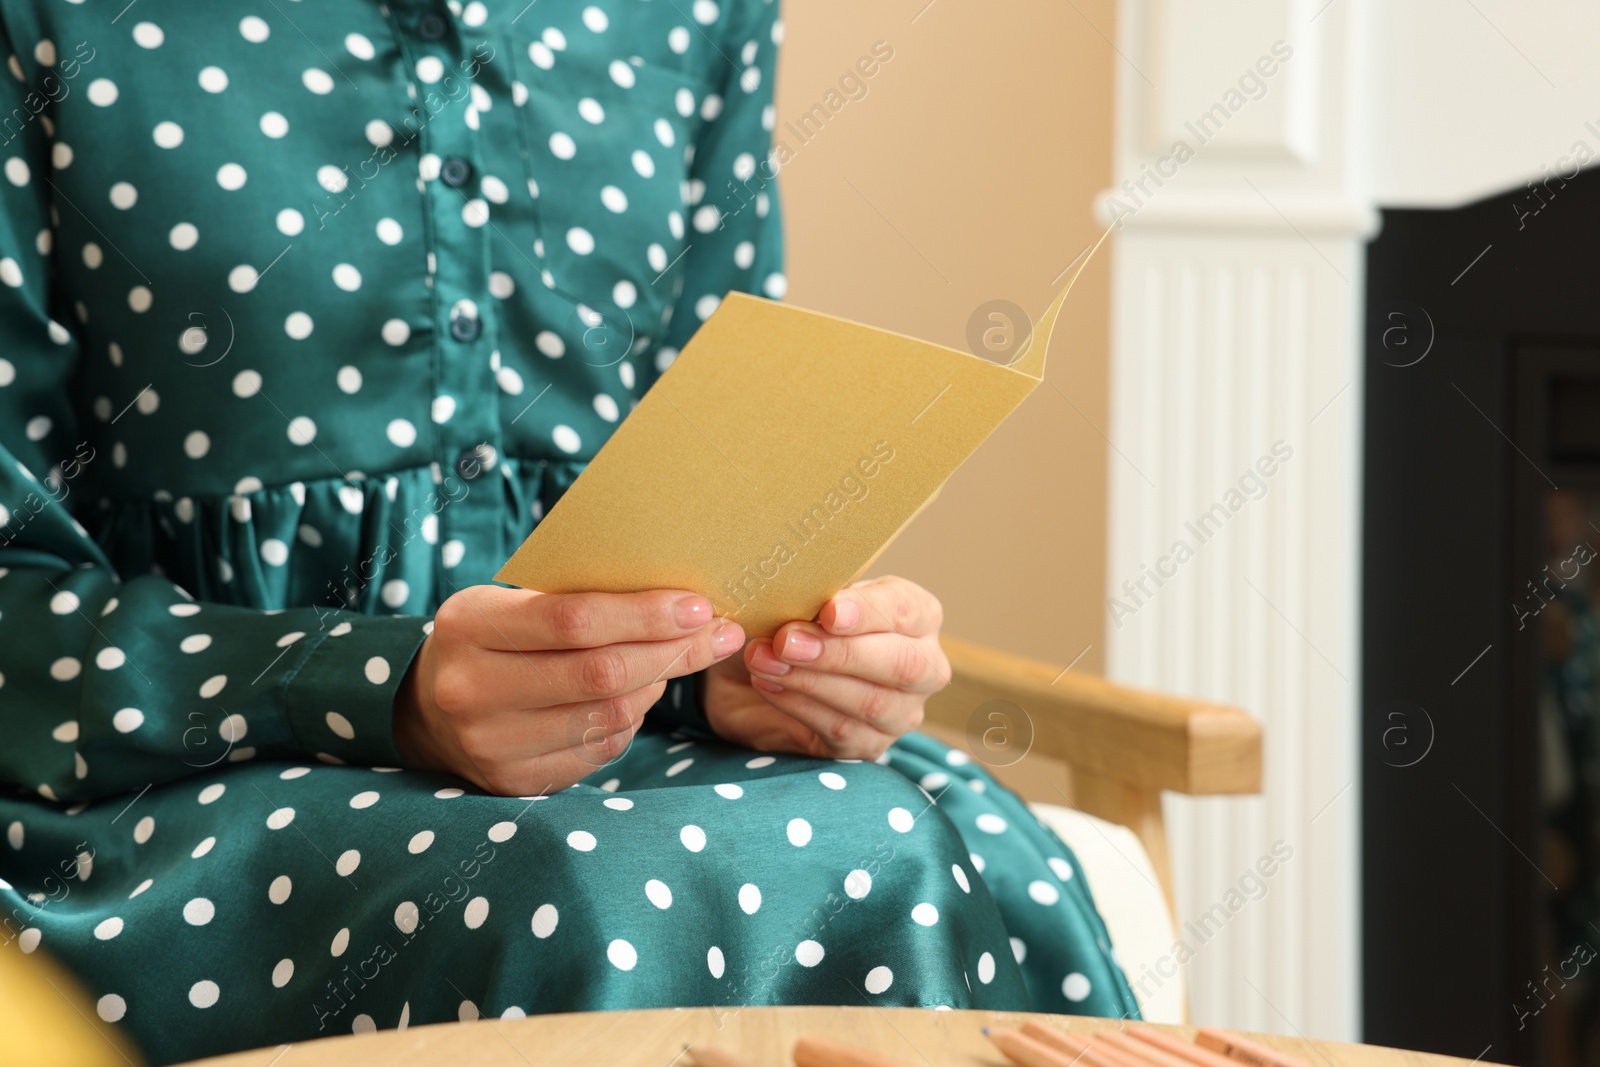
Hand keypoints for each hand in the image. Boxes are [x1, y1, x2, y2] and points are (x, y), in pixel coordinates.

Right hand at [394, 585, 744, 794]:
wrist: (428, 708)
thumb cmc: (492, 638)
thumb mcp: (511, 602)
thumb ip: (578, 598)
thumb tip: (679, 600)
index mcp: (469, 625)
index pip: (574, 619)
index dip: (645, 614)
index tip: (699, 606)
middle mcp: (471, 689)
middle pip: (601, 672)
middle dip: (672, 651)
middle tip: (718, 634)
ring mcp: (491, 744)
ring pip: (608, 715)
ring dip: (659, 685)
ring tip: (681, 659)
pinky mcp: (513, 781)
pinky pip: (600, 748)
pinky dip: (633, 718)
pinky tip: (641, 695)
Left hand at [702, 576, 949, 759]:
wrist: (756, 668)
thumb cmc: (793, 620)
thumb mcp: (803, 597)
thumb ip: (812, 595)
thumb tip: (800, 597)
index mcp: (917, 616)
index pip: (907, 610)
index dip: (869, 611)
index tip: (829, 611)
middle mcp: (923, 666)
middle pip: (901, 664)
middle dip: (840, 653)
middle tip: (787, 641)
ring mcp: (900, 712)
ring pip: (872, 702)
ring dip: (811, 681)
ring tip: (764, 660)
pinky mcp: (868, 745)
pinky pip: (842, 730)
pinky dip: (799, 705)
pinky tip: (768, 683)